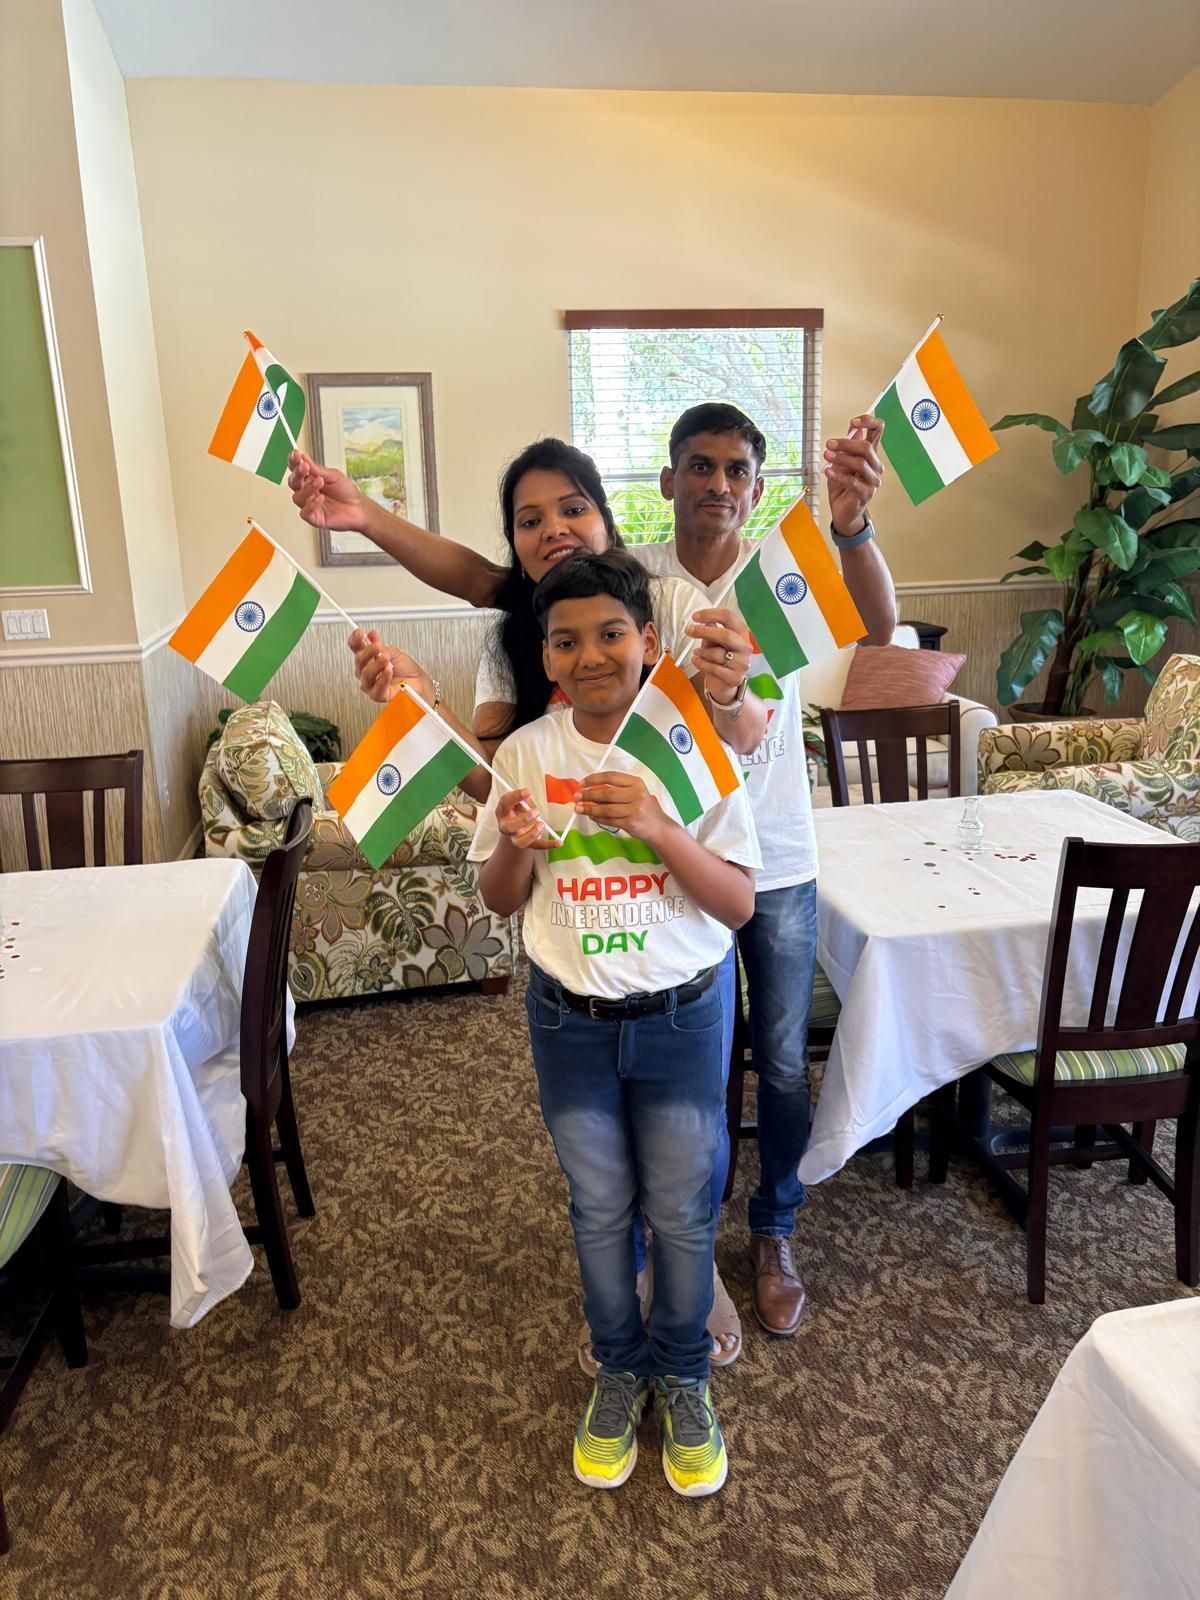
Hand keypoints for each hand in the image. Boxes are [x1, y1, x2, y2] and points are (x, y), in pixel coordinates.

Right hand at [289, 449, 368, 533]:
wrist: (359, 508)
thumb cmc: (346, 492)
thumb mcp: (333, 476)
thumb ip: (317, 469)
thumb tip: (304, 457)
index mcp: (310, 479)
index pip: (296, 470)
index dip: (294, 462)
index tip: (296, 454)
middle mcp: (307, 492)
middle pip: (293, 483)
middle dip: (297, 474)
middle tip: (305, 467)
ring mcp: (309, 505)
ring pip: (298, 497)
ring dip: (307, 489)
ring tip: (319, 482)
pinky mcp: (314, 518)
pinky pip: (305, 513)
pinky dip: (311, 505)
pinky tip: (320, 498)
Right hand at [348, 628, 433, 705]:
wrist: (418, 681)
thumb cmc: (406, 669)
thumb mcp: (393, 652)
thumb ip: (381, 645)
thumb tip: (371, 635)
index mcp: (368, 659)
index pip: (356, 649)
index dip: (355, 640)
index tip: (359, 632)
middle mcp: (367, 672)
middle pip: (359, 660)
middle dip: (368, 651)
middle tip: (378, 646)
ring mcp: (371, 684)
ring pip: (365, 674)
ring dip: (376, 664)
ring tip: (386, 658)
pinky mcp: (378, 695)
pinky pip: (376, 688)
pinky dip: (383, 678)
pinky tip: (388, 671)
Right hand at [496, 788, 552, 849]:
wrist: (516, 829)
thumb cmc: (518, 812)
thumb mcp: (520, 802)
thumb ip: (524, 800)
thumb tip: (527, 795)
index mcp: (502, 812)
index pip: (505, 803)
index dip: (515, 797)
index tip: (528, 791)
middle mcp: (506, 827)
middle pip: (509, 826)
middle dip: (523, 819)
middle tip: (536, 812)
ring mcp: (515, 838)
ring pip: (521, 841)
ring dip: (533, 833)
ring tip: (541, 824)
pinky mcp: (527, 844)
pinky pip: (538, 846)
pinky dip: (549, 845)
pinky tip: (559, 842)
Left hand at [575, 772, 664, 842]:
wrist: (658, 827)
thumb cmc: (643, 807)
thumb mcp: (635, 792)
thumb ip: (617, 789)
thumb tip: (589, 789)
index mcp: (636, 783)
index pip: (611, 777)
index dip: (594, 779)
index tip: (582, 783)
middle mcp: (637, 794)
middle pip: (607, 793)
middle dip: (589, 795)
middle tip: (576, 797)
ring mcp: (634, 810)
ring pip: (606, 808)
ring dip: (590, 809)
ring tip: (579, 809)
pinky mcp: (631, 823)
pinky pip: (609, 820)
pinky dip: (598, 819)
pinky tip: (591, 817)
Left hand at [686, 607, 751, 705]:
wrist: (725, 682)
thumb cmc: (720, 657)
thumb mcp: (715, 641)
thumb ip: (711, 631)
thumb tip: (703, 621)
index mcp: (741, 632)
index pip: (728, 617)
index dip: (710, 614)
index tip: (695, 617)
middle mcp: (745, 647)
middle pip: (725, 635)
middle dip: (704, 631)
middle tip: (689, 631)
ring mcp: (742, 663)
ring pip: (718, 654)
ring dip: (702, 652)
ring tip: (696, 652)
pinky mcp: (734, 678)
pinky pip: (713, 668)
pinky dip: (701, 663)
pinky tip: (696, 660)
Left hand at [824, 416, 884, 537]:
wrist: (843, 512)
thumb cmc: (842, 487)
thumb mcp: (841, 463)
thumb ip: (847, 448)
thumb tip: (853, 430)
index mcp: (871, 455)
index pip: (878, 431)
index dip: (868, 422)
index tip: (853, 421)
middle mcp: (875, 466)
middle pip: (866, 447)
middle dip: (846, 444)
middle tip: (829, 444)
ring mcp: (872, 481)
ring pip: (860, 464)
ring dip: (841, 458)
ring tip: (826, 456)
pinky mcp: (865, 494)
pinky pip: (853, 482)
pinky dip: (839, 475)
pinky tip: (828, 472)